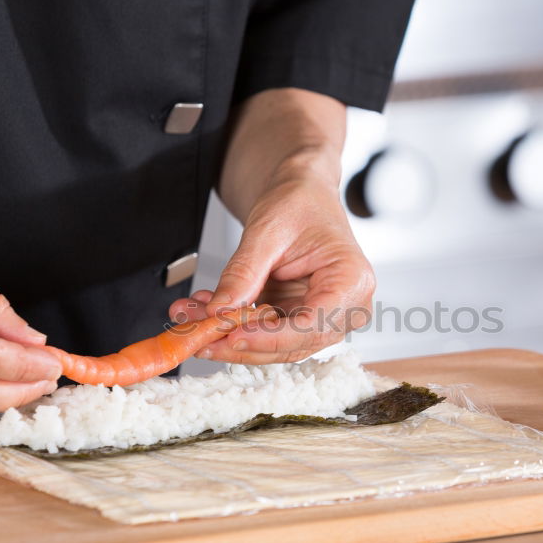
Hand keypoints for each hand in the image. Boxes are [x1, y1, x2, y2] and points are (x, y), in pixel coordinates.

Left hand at [169, 176, 374, 363]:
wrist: (301, 196)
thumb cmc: (299, 203)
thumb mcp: (266, 231)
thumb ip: (243, 274)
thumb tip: (218, 311)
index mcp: (351, 281)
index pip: (312, 325)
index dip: (269, 337)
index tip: (230, 336)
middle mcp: (346, 307)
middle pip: (292, 344)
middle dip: (241, 342)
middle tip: (196, 332)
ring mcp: (323, 317)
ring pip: (275, 346)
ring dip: (230, 337)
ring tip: (191, 317)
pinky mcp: (300, 320)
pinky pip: (265, 334)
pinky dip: (233, 327)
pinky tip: (204, 312)